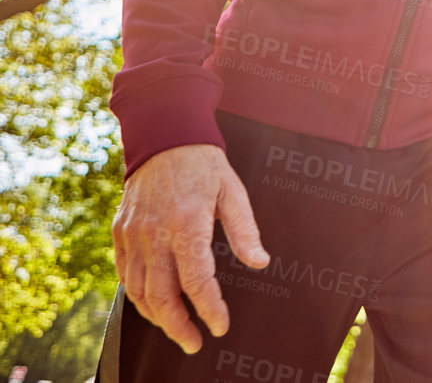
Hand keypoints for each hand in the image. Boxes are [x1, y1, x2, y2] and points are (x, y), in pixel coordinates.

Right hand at [110, 144, 269, 353]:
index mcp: (187, 225)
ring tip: (177, 330)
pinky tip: (154, 305)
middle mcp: (155, 234)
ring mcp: (133, 235)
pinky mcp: (120, 233)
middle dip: (178, 327)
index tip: (220, 327)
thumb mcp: (234, 192)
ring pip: (139, 292)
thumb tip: (260, 263)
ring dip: (157, 317)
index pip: (197, 281)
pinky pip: (126, 275)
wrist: (164, 137)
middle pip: (162, 296)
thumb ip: (245, 230)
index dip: (209, 309)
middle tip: (195, 343)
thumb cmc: (204, 165)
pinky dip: (138, 296)